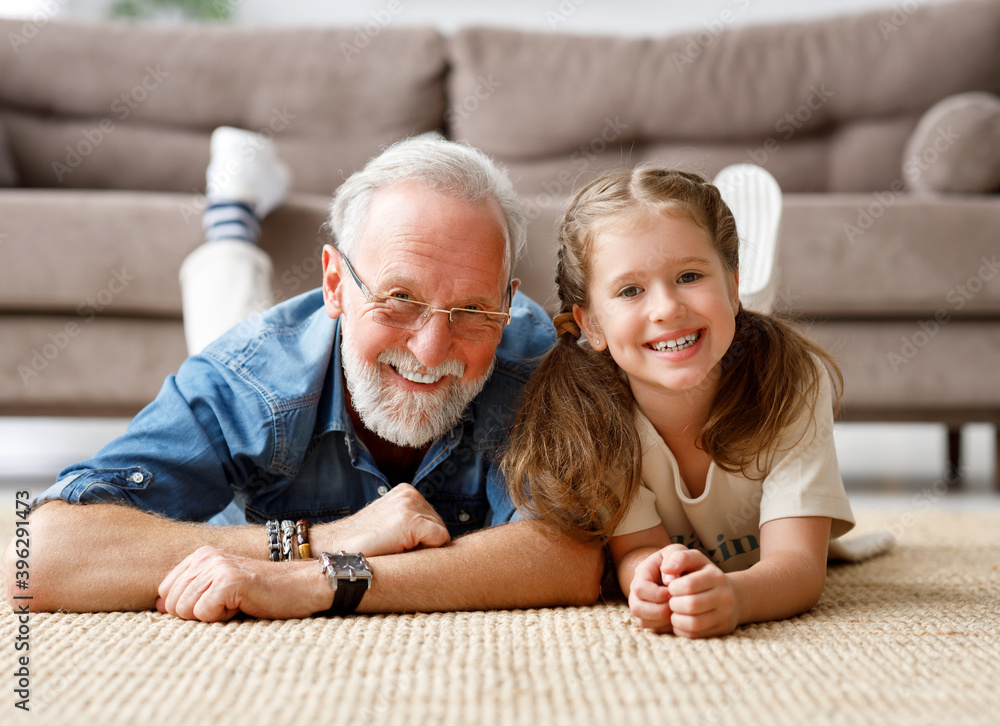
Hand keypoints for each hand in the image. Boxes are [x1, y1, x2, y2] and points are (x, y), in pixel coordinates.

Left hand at [156, 546, 324, 621]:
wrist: (302, 586)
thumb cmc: (263, 593)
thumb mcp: (221, 587)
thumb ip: (190, 591)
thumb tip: (158, 605)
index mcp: (201, 555)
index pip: (165, 592)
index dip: (187, 607)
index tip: (217, 602)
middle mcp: (206, 556)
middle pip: (173, 604)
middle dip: (199, 614)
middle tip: (230, 604)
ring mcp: (217, 566)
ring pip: (186, 610)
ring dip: (212, 616)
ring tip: (237, 603)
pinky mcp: (229, 581)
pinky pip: (204, 613)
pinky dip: (223, 617)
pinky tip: (242, 605)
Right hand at [311, 482, 450, 556]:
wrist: (334, 547)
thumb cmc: (361, 543)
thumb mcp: (388, 521)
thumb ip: (410, 520)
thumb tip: (440, 538)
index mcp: (406, 491)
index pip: (434, 519)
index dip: (423, 539)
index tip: (402, 545)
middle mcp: (410, 493)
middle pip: (440, 526)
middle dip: (425, 542)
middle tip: (397, 548)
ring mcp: (411, 505)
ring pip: (441, 534)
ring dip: (423, 547)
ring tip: (396, 548)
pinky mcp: (411, 520)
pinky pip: (439, 540)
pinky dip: (426, 551)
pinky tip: (401, 551)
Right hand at [627, 544, 687, 632]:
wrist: (683, 572)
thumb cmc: (680, 561)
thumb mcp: (678, 551)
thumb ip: (676, 557)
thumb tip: (669, 579)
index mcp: (642, 572)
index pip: (640, 588)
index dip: (657, 593)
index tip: (673, 592)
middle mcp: (637, 591)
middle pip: (637, 608)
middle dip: (659, 609)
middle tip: (675, 605)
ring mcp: (641, 605)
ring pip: (643, 621)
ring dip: (662, 620)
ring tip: (676, 611)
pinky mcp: (649, 618)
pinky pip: (651, 629)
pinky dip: (664, 627)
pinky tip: (676, 618)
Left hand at [661, 547, 738, 638]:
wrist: (732, 596)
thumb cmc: (704, 575)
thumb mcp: (695, 560)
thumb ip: (679, 558)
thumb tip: (665, 569)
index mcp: (716, 577)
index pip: (689, 585)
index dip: (674, 588)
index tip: (671, 587)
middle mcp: (725, 596)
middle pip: (691, 605)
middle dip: (674, 604)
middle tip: (671, 601)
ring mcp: (725, 616)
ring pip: (693, 623)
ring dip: (676, 619)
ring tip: (674, 611)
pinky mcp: (721, 631)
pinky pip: (695, 635)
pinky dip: (681, 629)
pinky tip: (680, 620)